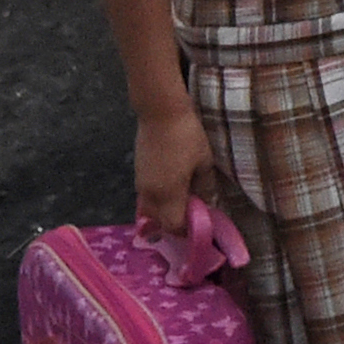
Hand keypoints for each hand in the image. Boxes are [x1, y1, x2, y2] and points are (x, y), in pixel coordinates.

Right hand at [131, 105, 222, 238]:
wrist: (160, 112)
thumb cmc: (187, 136)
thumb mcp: (204, 161)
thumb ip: (205, 186)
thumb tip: (207, 202)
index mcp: (168, 194)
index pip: (174, 226)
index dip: (186, 231)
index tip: (201, 225)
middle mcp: (150, 194)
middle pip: (158, 222)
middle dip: (174, 223)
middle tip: (192, 214)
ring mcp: (140, 184)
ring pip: (149, 210)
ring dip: (164, 212)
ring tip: (183, 201)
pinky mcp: (137, 173)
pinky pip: (146, 197)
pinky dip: (157, 200)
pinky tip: (172, 188)